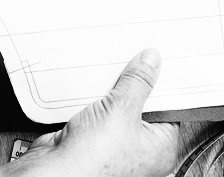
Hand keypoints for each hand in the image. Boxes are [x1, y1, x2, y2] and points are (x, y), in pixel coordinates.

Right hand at [0, 49, 178, 176]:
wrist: (54, 171)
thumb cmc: (95, 159)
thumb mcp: (123, 109)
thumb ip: (139, 82)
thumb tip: (151, 61)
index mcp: (159, 147)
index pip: (168, 106)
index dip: (163, 81)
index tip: (159, 58)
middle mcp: (138, 147)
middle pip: (142, 102)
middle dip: (135, 80)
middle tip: (134, 57)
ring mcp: (113, 141)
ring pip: (117, 103)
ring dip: (112, 87)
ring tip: (111, 68)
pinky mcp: (91, 135)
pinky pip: (97, 107)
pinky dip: (94, 94)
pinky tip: (92, 82)